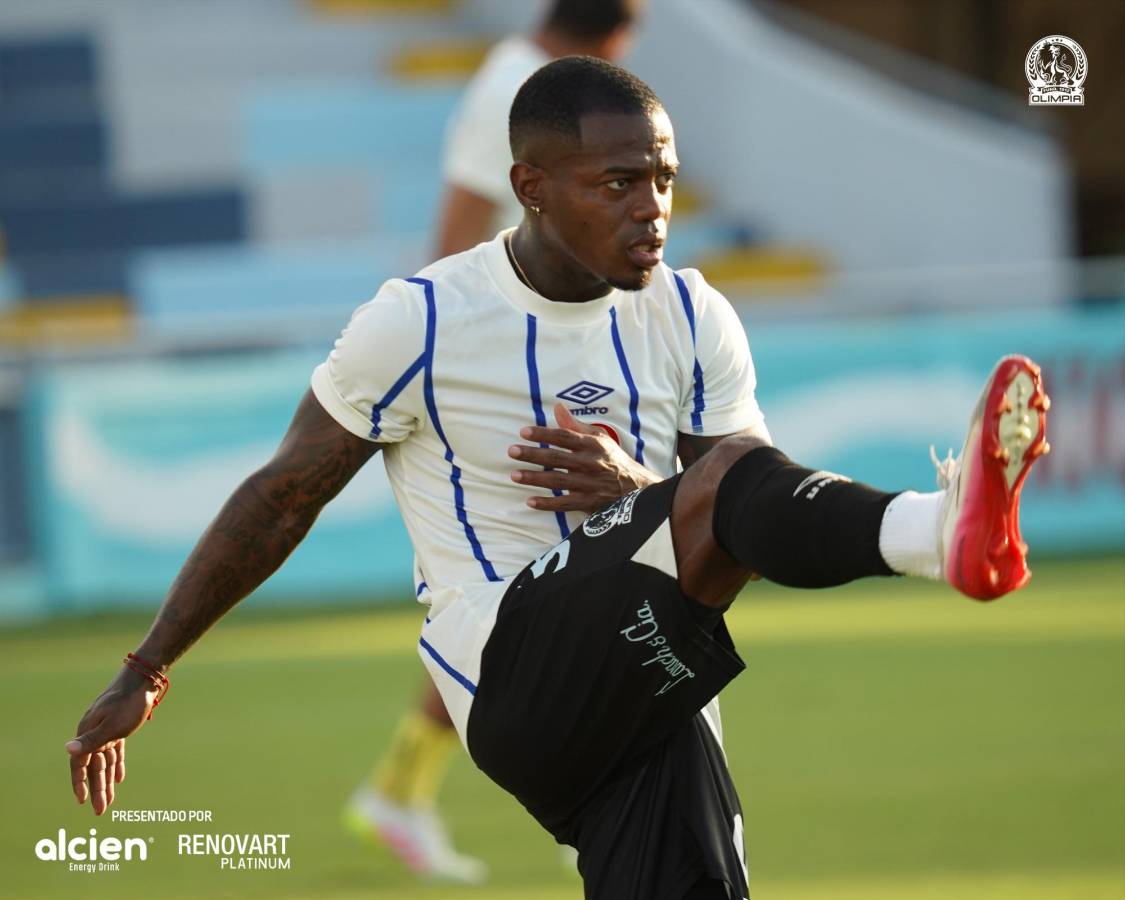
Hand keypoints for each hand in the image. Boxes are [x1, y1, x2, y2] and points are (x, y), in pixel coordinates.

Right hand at [65, 668, 159, 814]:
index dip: (80, 783)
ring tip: (109, 801)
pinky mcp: (120, 727)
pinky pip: (115, 751)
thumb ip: (91, 741)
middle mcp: (94, 732)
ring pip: (105, 761)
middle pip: (94, 766)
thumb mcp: (111, 725)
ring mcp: (106, 729)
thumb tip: (67, 750)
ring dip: (107, 781)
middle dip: (97, 789)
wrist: (143, 680)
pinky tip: (119, 779)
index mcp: (87, 732)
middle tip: (101, 810)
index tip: (82, 801)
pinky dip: (116, 765)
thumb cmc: (127, 703)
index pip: (80, 764)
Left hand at [509, 403, 659, 513]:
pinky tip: (530, 501)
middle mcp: (591, 464)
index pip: (565, 437)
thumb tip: (557, 407)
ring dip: (535, 478)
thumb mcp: (599, 439)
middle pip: (558, 458)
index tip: (524, 432)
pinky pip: (565, 504)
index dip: (544, 434)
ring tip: (514, 475)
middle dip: (534, 455)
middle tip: (512, 451)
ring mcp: (590, 485)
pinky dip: (548, 504)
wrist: (638, 489)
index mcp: (593, 446)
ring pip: (559, 481)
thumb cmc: (613, 460)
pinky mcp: (589, 504)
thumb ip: (575, 425)